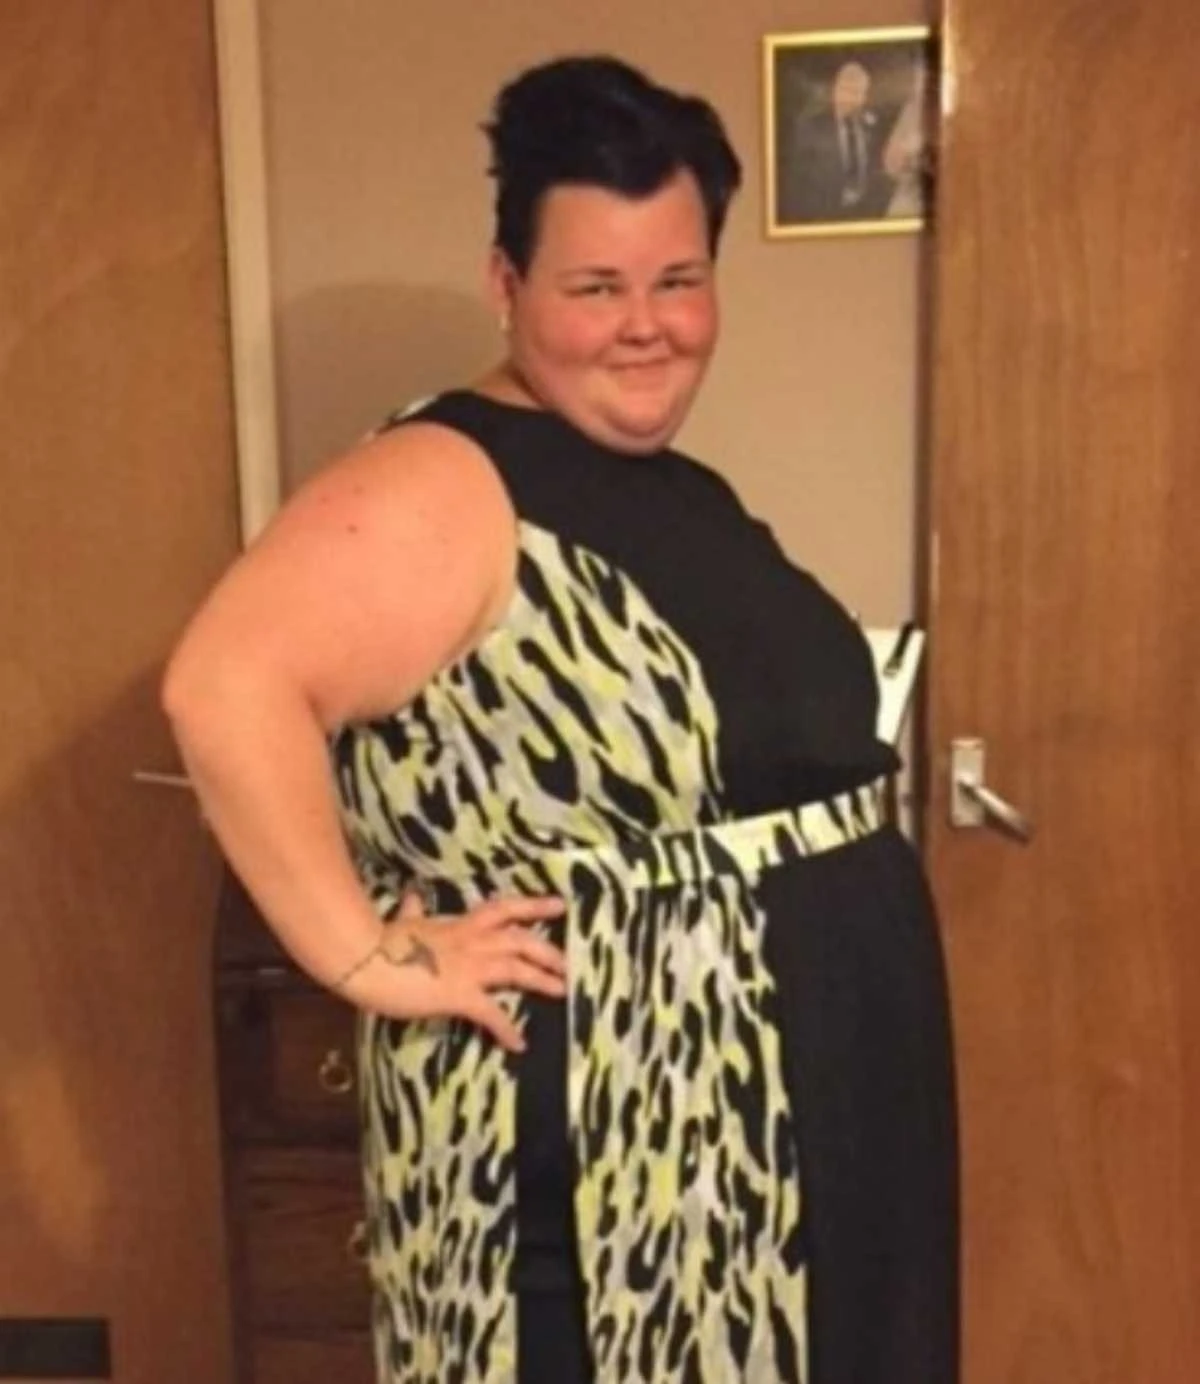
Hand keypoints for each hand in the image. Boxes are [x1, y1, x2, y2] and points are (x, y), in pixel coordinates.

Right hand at [344, 889, 567, 1051]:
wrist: (366, 959)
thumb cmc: (381, 941)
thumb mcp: (403, 922)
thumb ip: (413, 911)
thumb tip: (412, 895)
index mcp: (460, 925)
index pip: (504, 910)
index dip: (533, 907)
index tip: (558, 905)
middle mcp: (472, 942)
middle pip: (521, 940)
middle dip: (547, 951)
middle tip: (568, 962)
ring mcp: (469, 968)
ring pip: (517, 969)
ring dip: (542, 980)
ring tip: (562, 991)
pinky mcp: (461, 995)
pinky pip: (492, 1014)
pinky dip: (507, 1030)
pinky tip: (518, 1044)